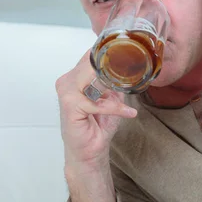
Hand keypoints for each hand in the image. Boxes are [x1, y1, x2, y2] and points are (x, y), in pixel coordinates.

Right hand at [56, 50, 137, 171]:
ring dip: (113, 91)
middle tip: (134, 71)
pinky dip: (114, 108)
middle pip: (92, 64)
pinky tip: (128, 113)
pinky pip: (98, 103)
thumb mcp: (112, 97)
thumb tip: (132, 68)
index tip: (128, 51)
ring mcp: (67, 92)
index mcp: (75, 76)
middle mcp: (67, 81)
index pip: (90, 56)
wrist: (90, 150)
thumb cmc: (98, 124)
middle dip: (114, 69)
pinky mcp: (71, 106)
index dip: (108, 53)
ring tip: (125, 100)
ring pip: (95, 79)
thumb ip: (117, 81)